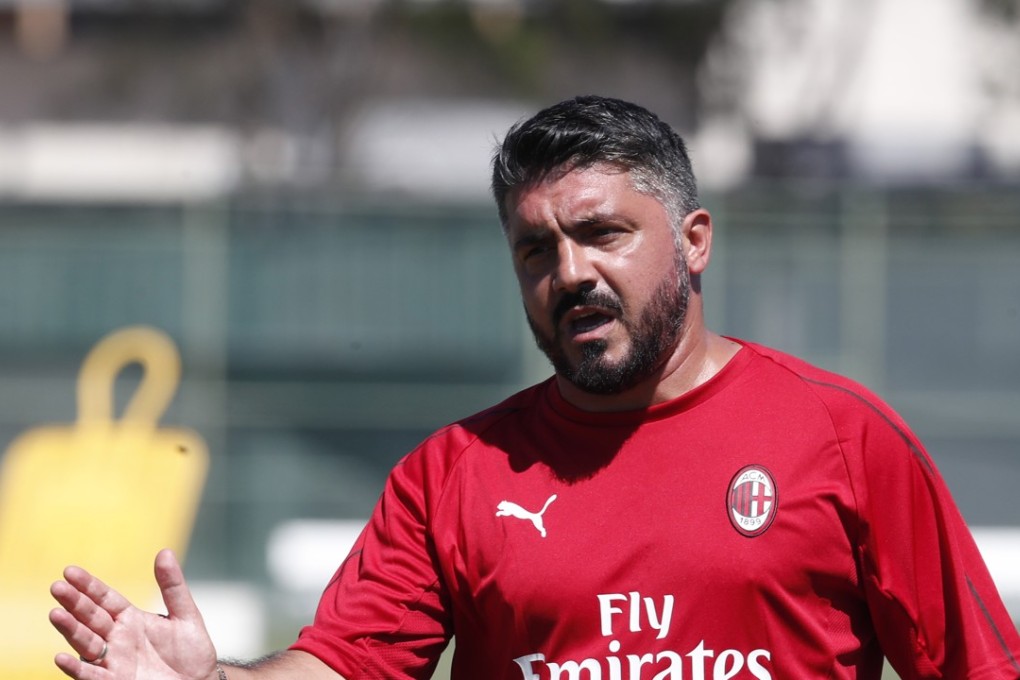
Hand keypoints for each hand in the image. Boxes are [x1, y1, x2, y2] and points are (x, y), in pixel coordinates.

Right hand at [49, 548, 217, 679]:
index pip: (105, 599)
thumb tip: (164, 552)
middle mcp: (117, 638)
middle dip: (74, 603)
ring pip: (86, 643)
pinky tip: (61, 657)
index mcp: (131, 619)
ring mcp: (114, 660)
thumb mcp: (185, 615)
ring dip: (70, 630)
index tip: (70, 571)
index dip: (88, 586)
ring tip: (55, 613)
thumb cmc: (192, 652)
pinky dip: (76, 668)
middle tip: (57, 587)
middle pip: (91, 618)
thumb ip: (173, 587)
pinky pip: (91, 675)